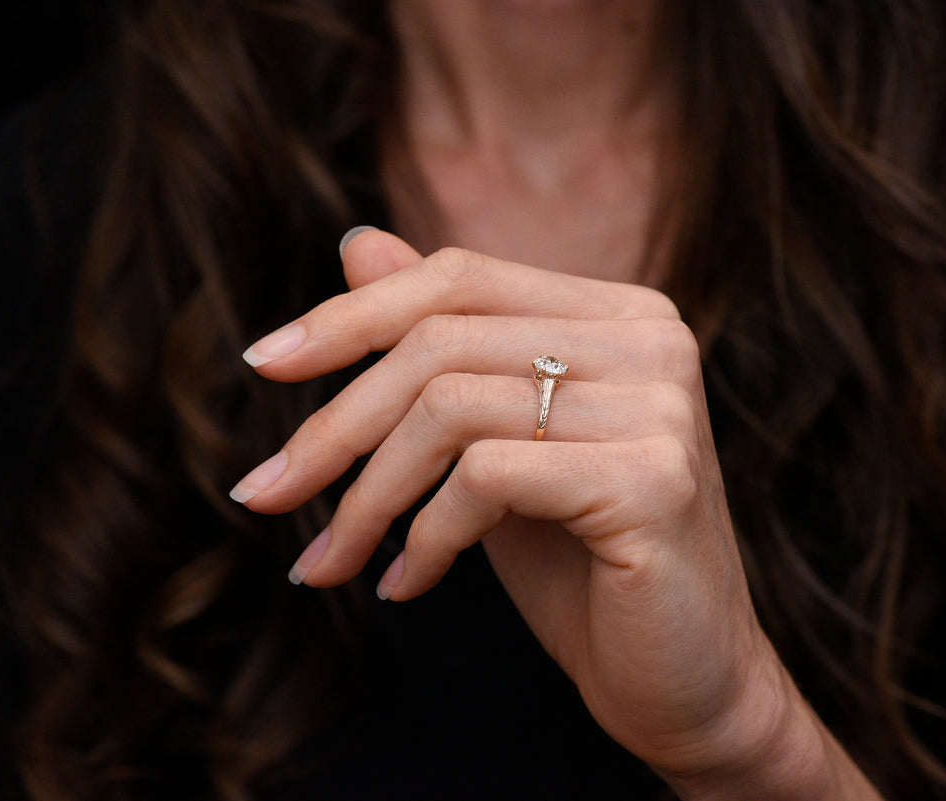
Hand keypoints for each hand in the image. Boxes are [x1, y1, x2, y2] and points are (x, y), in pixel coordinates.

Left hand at [231, 229, 881, 799]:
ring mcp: (660, 405)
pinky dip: (422, 539)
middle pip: (440, 343)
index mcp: (618, 315)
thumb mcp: (492, 447)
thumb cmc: (583, 567)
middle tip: (260, 494)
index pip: (459, 278)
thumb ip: (439, 347)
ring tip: (327, 562)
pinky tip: (406, 585)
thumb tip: (356, 242)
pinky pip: (486, 478)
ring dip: (364, 498)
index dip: (350, 316)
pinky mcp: (654, 477)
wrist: (685, 683)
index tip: (261, 366)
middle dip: (332, 427)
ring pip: (450, 409)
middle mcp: (652, 340)